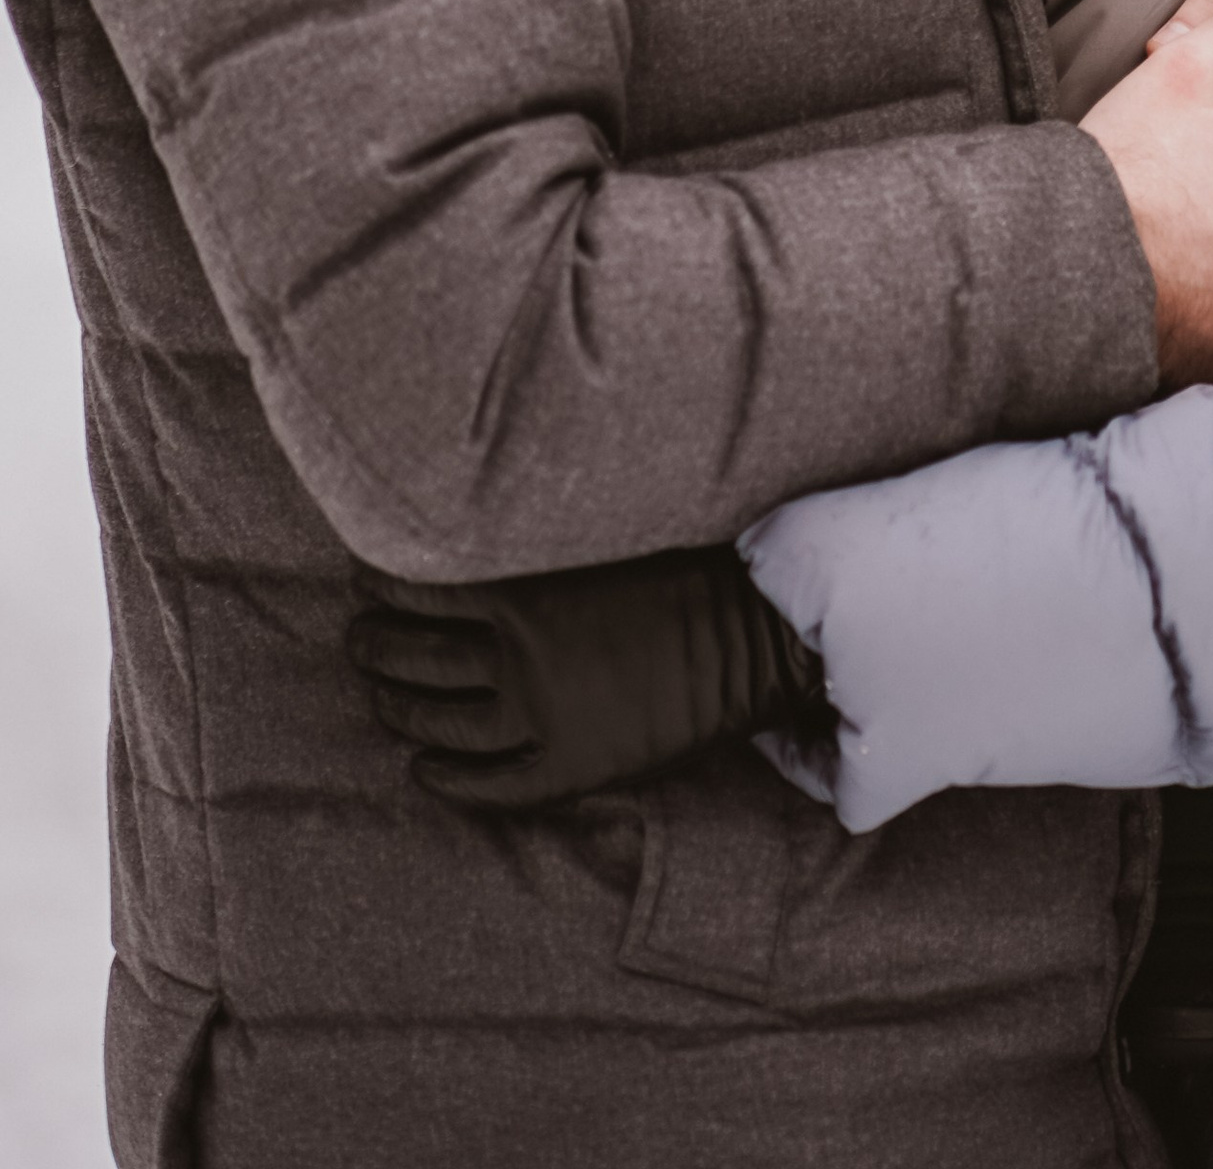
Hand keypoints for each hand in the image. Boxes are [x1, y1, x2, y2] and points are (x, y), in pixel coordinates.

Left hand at [346, 545, 827, 810]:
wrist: (749, 632)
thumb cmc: (678, 567)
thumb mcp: (593, 540)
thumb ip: (527, 545)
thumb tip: (462, 532)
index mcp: (522, 594)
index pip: (415, 589)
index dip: (377, 587)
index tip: (363, 583)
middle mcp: (518, 658)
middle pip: (412, 657)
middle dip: (373, 647)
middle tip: (357, 640)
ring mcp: (539, 718)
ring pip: (436, 722)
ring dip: (394, 708)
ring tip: (380, 696)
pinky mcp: (567, 767)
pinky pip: (486, 785)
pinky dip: (444, 779)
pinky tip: (424, 770)